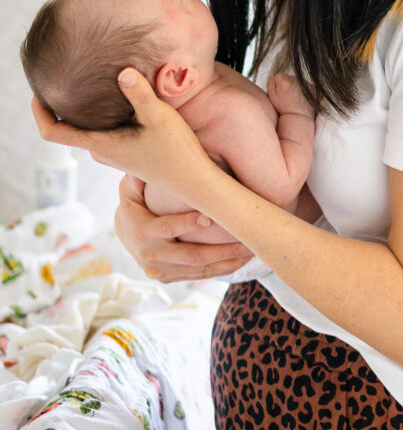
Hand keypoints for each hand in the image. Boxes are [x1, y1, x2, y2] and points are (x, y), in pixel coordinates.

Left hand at [31, 68, 213, 196]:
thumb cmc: (176, 151)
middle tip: (64, 77)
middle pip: (67, 127)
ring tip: (87, 82)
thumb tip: (122, 70)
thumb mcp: (158, 116)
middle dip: (61, 105)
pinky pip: (102, 130)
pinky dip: (99, 114)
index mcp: (99, 144)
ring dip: (82, 110)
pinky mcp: (126, 151)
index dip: (39, 112)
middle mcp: (101, 150)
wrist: (194, 180)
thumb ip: (139, 93)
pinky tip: (116, 96)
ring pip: (87, 128)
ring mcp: (113, 152)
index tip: (37, 91)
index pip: (52, 132)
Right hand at [115, 174, 254, 282]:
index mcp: (141, 231)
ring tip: (252, 251)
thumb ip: (140, 174)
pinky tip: (242, 260)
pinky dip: (222, 269)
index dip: (187, 224)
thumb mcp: (130, 187)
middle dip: (222, 249)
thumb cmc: (133, 202)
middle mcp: (151, 256)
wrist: (123, 235)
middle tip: (246, 240)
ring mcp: (161, 271)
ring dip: (228, 262)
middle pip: (191, 256)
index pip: (167, 228)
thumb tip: (149, 151)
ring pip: (200, 270)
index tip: (210, 217)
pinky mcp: (170, 278)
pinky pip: (200, 276)